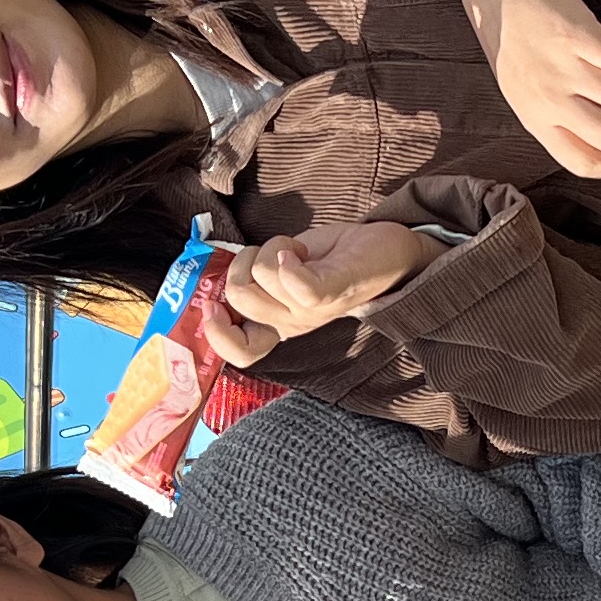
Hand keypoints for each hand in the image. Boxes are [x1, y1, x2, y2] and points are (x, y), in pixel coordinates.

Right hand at [197, 224, 436, 367]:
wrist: (388, 248)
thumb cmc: (333, 260)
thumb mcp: (282, 273)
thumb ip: (254, 280)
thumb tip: (215, 284)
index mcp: (279, 323)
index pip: (243, 352)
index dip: (217, 335)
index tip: (211, 305)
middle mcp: (294, 322)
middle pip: (240, 299)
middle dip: (243, 261)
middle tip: (274, 253)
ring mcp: (316, 309)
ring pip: (261, 279)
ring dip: (269, 248)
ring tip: (296, 249)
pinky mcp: (336, 288)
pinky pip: (298, 285)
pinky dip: (287, 258)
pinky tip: (301, 250)